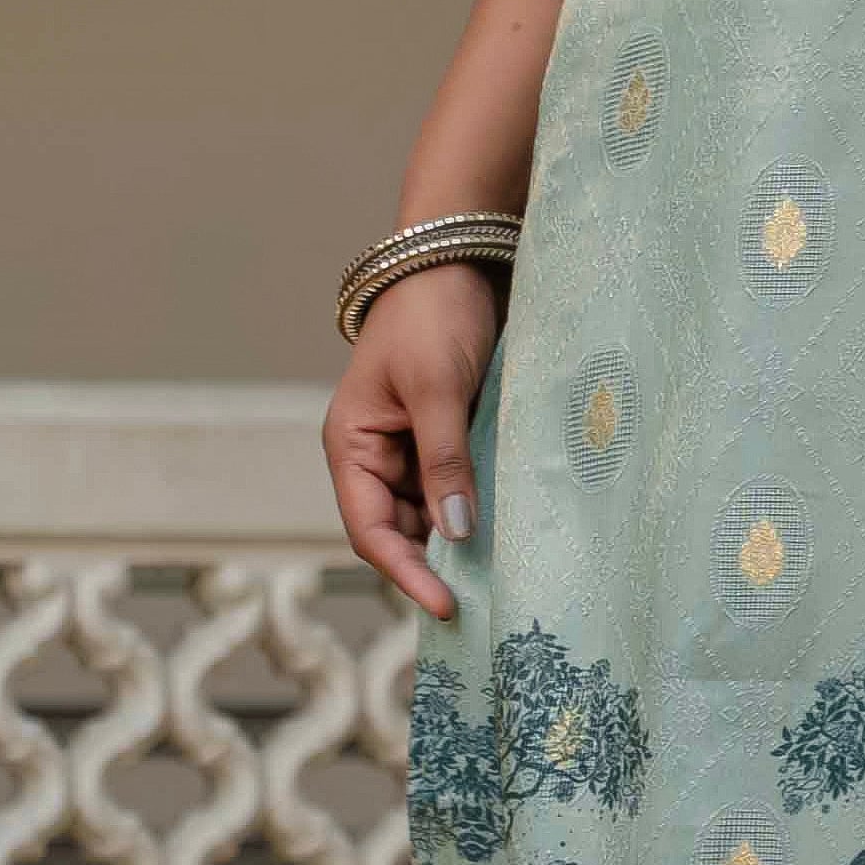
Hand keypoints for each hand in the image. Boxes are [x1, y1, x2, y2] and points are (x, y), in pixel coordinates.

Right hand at [324, 263, 503, 623]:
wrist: (461, 258)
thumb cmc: (433, 316)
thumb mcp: (437, 389)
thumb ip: (445, 461)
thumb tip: (456, 533)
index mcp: (352, 446)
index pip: (371, 530)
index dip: (405, 572)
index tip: (446, 605)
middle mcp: (377, 455)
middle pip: (402, 530)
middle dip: (437, 563)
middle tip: (487, 599)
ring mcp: (413, 448)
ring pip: (434, 513)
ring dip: (463, 538)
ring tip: (505, 569)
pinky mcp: (450, 436)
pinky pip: (460, 486)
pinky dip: (480, 507)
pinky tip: (512, 527)